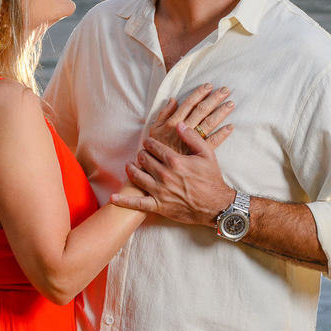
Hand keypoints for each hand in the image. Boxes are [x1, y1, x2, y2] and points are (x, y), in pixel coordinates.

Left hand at [111, 122, 235, 226]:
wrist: (217, 206)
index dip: (149, 143)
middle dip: (141, 155)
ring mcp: (160, 191)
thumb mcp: (207, 154)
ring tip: (130, 166)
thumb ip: (192, 137)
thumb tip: (179, 124)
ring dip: (131, 169)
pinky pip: (138, 204)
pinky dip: (124, 201)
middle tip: (142, 154)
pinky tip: (114, 198)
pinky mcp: (159, 206)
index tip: (148, 143)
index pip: (153, 147)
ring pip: (137, 176)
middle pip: (143, 160)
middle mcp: (165, 175)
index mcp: (175, 161)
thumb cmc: (212, 179)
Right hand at [148, 84, 234, 154]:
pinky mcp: (198, 152)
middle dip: (214, 99)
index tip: (209, 86)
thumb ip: (163, 114)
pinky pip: (213, 142)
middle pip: (202, 110)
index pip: (189, 104)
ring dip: (221, 112)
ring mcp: (193, 141)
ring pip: (209, 123)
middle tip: (225, 90)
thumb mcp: (153, 129)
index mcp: (173, 122)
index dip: (199, 94)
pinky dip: (222, 134)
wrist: (158, 169)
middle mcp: (185, 129)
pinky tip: (230, 126)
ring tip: (231, 103)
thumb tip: (173, 100)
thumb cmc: (155, 149)